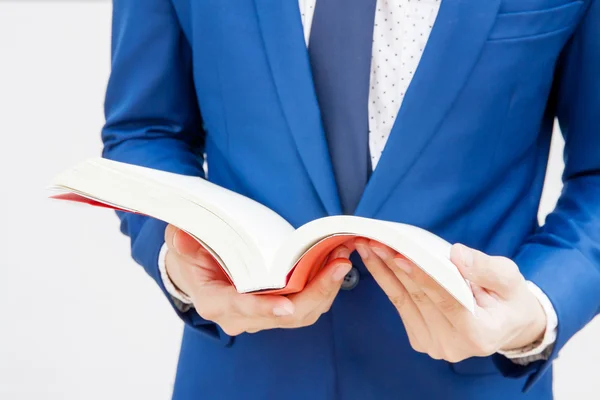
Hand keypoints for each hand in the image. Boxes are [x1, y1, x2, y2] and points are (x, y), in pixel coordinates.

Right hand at [164, 224, 352, 335]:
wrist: (197, 271)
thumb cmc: (191, 257)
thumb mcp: (181, 245)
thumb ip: (182, 242)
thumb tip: (182, 236)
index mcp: (216, 302)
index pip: (241, 309)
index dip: (263, 310)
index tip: (286, 307)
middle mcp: (241, 317)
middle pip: (286, 315)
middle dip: (315, 292)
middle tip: (338, 265)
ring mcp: (262, 316)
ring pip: (303, 313)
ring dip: (326, 289)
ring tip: (342, 259)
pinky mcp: (278, 309)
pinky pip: (307, 306)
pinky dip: (324, 288)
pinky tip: (335, 264)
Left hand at [354, 239, 546, 361]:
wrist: (507, 324)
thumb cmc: (510, 298)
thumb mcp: (510, 278)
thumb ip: (485, 268)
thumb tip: (457, 254)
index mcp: (480, 334)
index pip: (447, 301)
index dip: (423, 277)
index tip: (400, 255)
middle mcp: (453, 346)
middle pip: (419, 298)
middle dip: (394, 266)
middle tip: (374, 240)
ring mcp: (434, 346)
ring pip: (404, 300)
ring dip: (382, 271)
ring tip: (367, 246)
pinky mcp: (420, 339)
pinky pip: (400, 304)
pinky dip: (386, 280)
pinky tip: (374, 260)